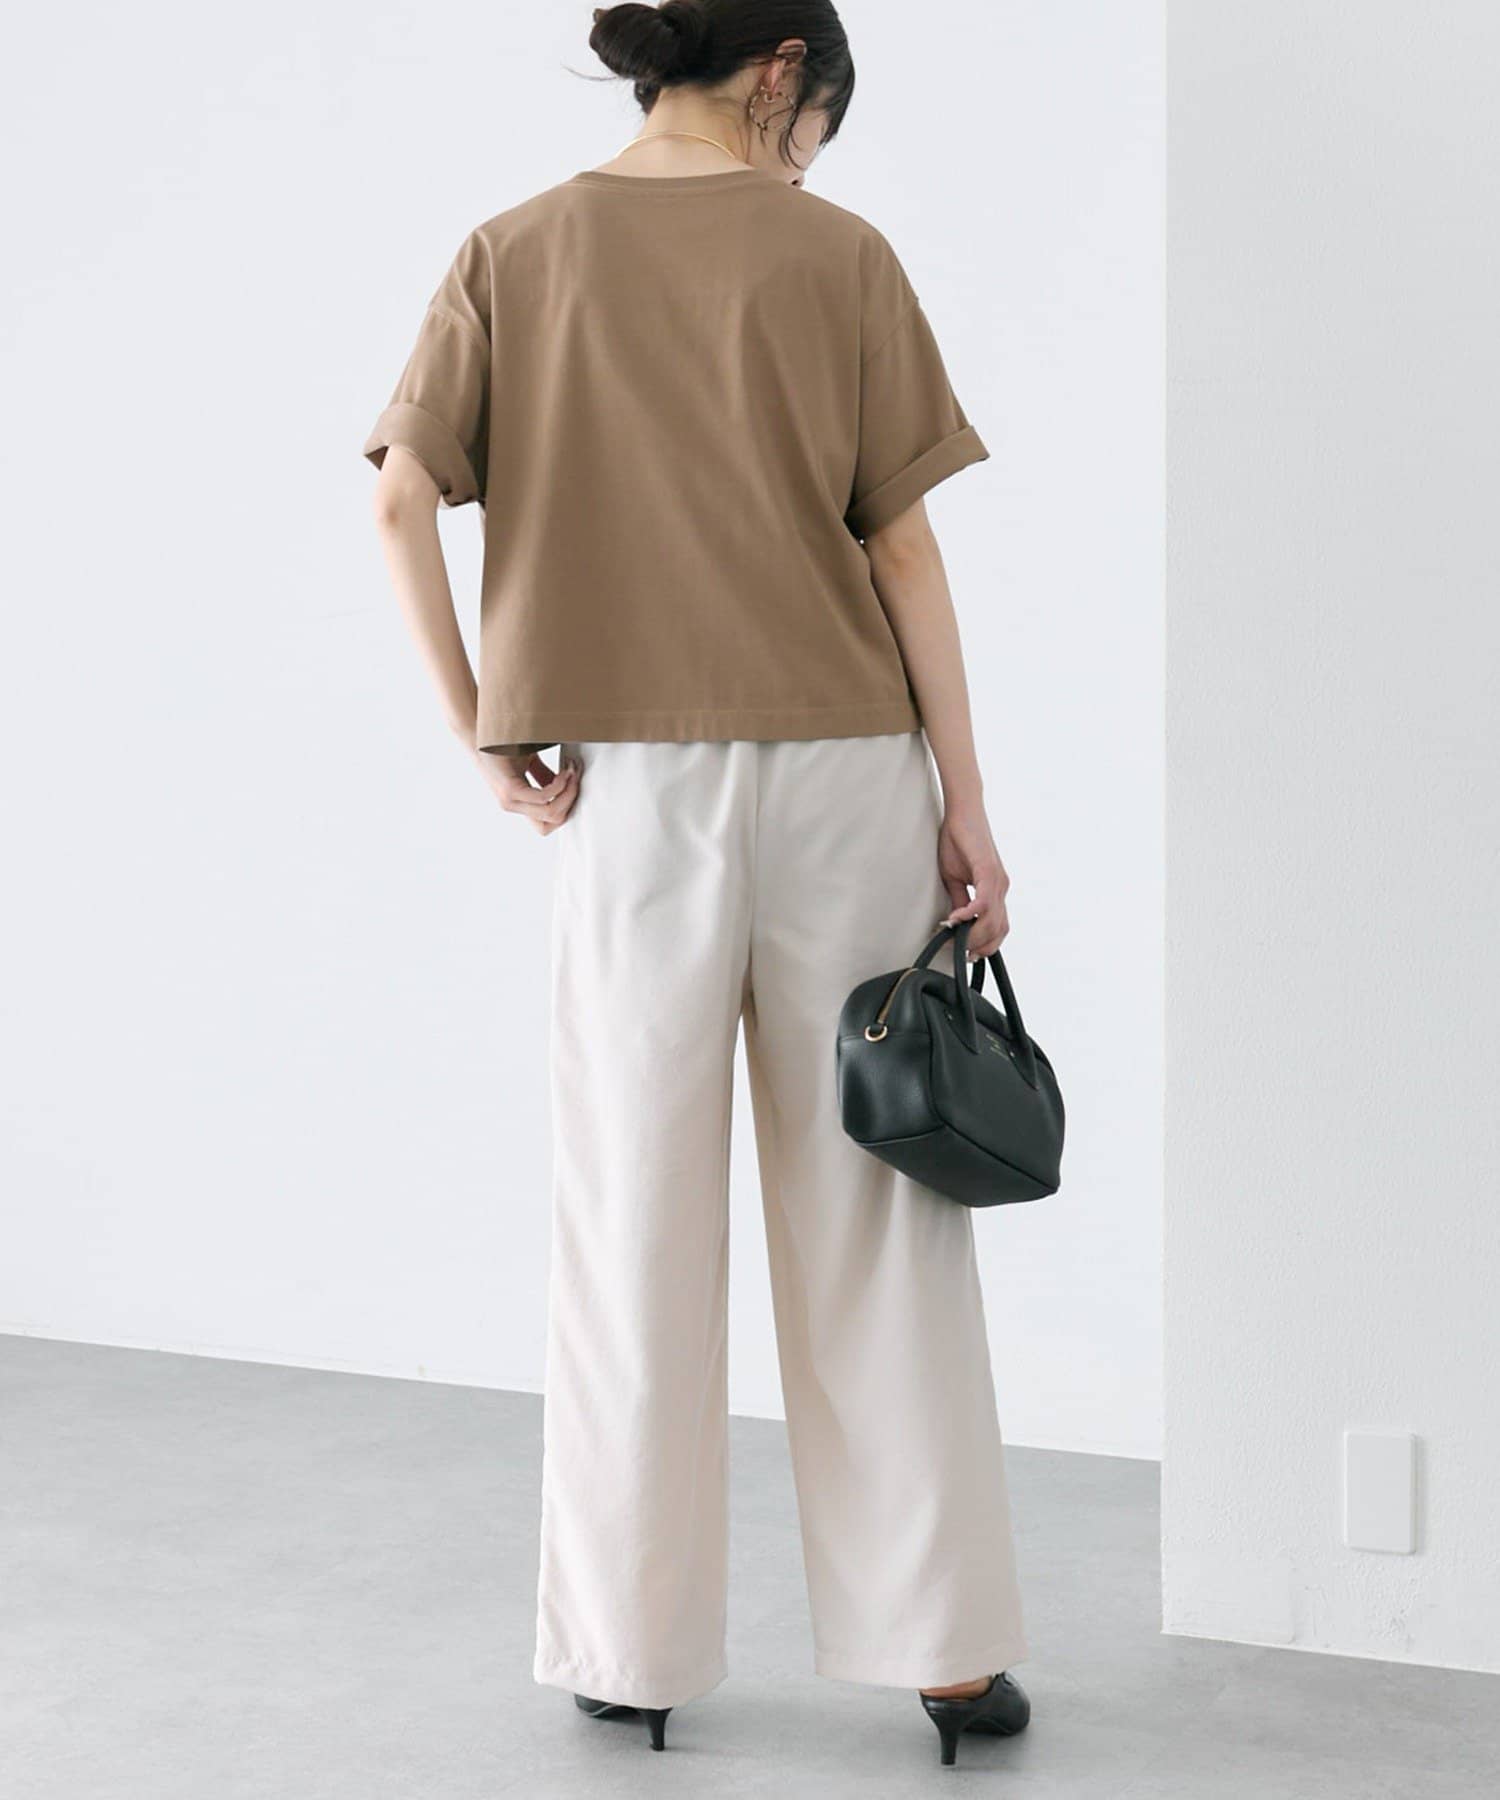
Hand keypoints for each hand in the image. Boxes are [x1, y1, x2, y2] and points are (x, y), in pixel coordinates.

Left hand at [473, 749, 579, 834]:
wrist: (482, 733)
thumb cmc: (505, 745)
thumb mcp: (531, 764)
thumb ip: (545, 778)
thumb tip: (566, 785)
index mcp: (519, 803)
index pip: (547, 825)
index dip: (566, 810)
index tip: (573, 786)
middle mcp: (514, 806)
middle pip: (553, 822)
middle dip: (571, 801)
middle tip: (576, 778)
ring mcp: (510, 801)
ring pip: (551, 814)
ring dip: (568, 794)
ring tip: (572, 773)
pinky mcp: (510, 791)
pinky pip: (543, 797)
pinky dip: (559, 786)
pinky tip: (563, 771)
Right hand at [937, 803, 1010, 957]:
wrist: (962, 812)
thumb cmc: (958, 841)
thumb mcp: (955, 879)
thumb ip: (960, 901)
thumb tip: (958, 923)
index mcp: (995, 890)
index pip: (997, 927)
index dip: (985, 944)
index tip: (966, 953)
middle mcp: (1001, 887)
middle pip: (998, 929)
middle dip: (979, 946)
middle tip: (959, 952)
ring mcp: (998, 880)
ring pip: (993, 920)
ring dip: (974, 935)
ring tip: (955, 938)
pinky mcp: (988, 871)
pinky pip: (984, 901)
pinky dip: (970, 915)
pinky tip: (956, 920)